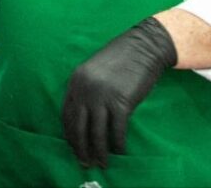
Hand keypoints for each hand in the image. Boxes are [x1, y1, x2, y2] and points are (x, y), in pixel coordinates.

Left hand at [62, 17, 176, 168]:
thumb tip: (84, 117)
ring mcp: (103, 96)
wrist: (143, 47)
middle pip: (79, 128)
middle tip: (84, 163)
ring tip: (102, 164)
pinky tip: (120, 152)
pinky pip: (117, 131)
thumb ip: (86, 89)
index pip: (67, 116)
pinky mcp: (121, 102)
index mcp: (76, 81)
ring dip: (99, 152)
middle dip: (81, 149)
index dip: (70, 135)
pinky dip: (118, 144)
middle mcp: (85, 90)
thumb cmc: (121, 59)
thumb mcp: (94, 71)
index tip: (74, 147)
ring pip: (97, 133)